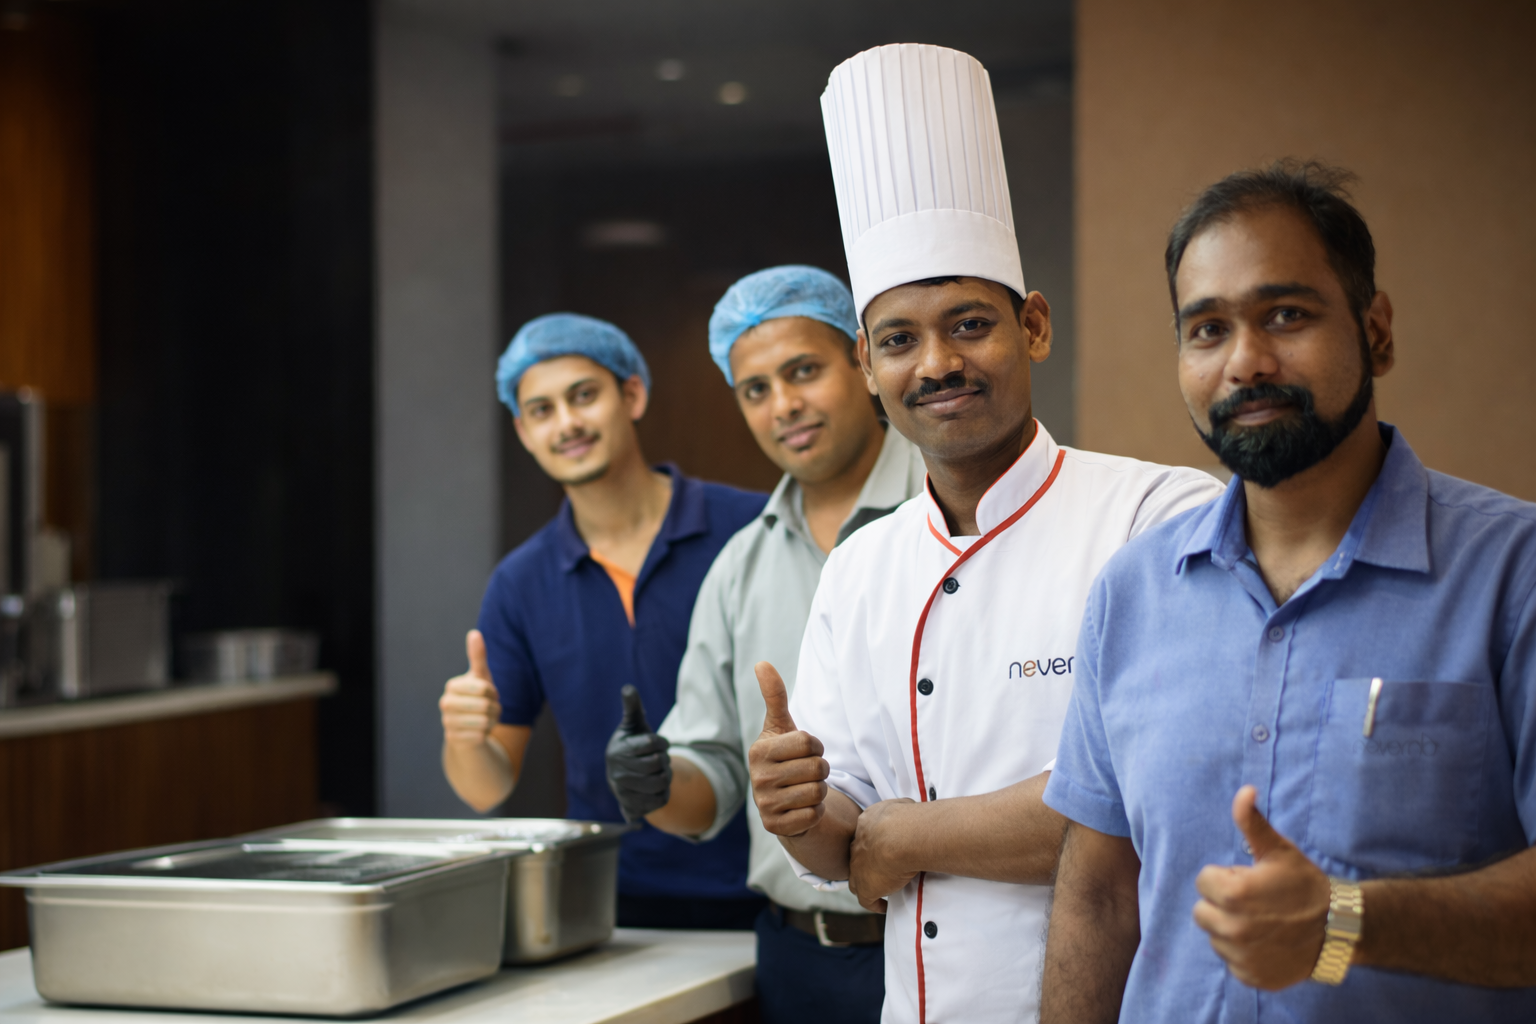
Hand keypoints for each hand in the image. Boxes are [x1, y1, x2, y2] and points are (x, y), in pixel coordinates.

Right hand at [439, 630, 501, 749]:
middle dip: (495, 708)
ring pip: (484, 722)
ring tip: (485, 719)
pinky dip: (485, 735)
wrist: (469, 727)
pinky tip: (478, 732)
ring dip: (491, 721)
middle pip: (485, 705)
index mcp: (452, 686)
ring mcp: (447, 722)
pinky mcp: (453, 740)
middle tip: (489, 708)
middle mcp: (445, 703)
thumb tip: (474, 633)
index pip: (484, 688)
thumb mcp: (481, 677)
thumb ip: (478, 656)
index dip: (493, 692)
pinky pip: (480, 736)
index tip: (489, 694)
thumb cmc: (477, 698)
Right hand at [605, 685, 671, 822]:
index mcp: (617, 750)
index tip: (658, 743)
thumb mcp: (633, 724)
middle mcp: (616, 773)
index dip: (662, 742)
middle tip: (659, 759)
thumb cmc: (632, 744)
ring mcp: (623, 792)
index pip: (653, 743)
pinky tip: (656, 788)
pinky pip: (662, 801)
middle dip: (665, 759)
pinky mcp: (632, 808)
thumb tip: (628, 687)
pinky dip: (665, 793)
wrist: (623, 775)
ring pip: (662, 783)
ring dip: (667, 776)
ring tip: (658, 773)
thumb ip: (632, 706)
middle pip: (659, 764)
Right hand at [748, 661, 829, 836]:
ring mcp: (765, 805)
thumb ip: (774, 695)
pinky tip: (802, 807)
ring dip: (819, 790)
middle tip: (808, 771)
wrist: (780, 798)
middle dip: (821, 769)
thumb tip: (762, 663)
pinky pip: (814, 815)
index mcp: (759, 751)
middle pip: (817, 769)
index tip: (805, 751)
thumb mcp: (781, 725)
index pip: (809, 742)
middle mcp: (758, 779)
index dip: (816, 746)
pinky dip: (815, 811)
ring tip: (804, 787)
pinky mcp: (775, 828)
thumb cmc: (784, 755)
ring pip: (818, 793)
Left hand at [848, 797, 919, 912]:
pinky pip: (866, 900)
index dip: (874, 843)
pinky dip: (874, 903)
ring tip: (879, 889)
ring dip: (866, 883)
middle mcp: (858, 845)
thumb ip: (902, 810)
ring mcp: (858, 868)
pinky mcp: (865, 888)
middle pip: (858, 857)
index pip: (866, 835)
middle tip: (881, 869)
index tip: (885, 848)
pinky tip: (883, 906)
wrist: (901, 837)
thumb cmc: (908, 819)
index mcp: (866, 824)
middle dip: (866, 863)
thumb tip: (910, 811)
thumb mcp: (903, 806)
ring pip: (856, 879)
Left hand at [1192, 786, 1331, 989]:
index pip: (1203, 881)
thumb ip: (1252, 822)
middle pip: (1203, 911)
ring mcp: (1241, 956)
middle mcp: (1232, 929)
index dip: (1226, 878)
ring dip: (1231, 929)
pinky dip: (1245, 954)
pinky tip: (1268, 943)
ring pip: (1216, 937)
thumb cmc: (1304, 885)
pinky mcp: (1251, 977)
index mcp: (1232, 895)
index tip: (1250, 880)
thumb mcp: (1278, 851)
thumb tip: (1244, 790)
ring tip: (1263, 922)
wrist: (1340, 929)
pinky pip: (1232, 961)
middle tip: (1255, 902)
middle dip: (1223, 904)